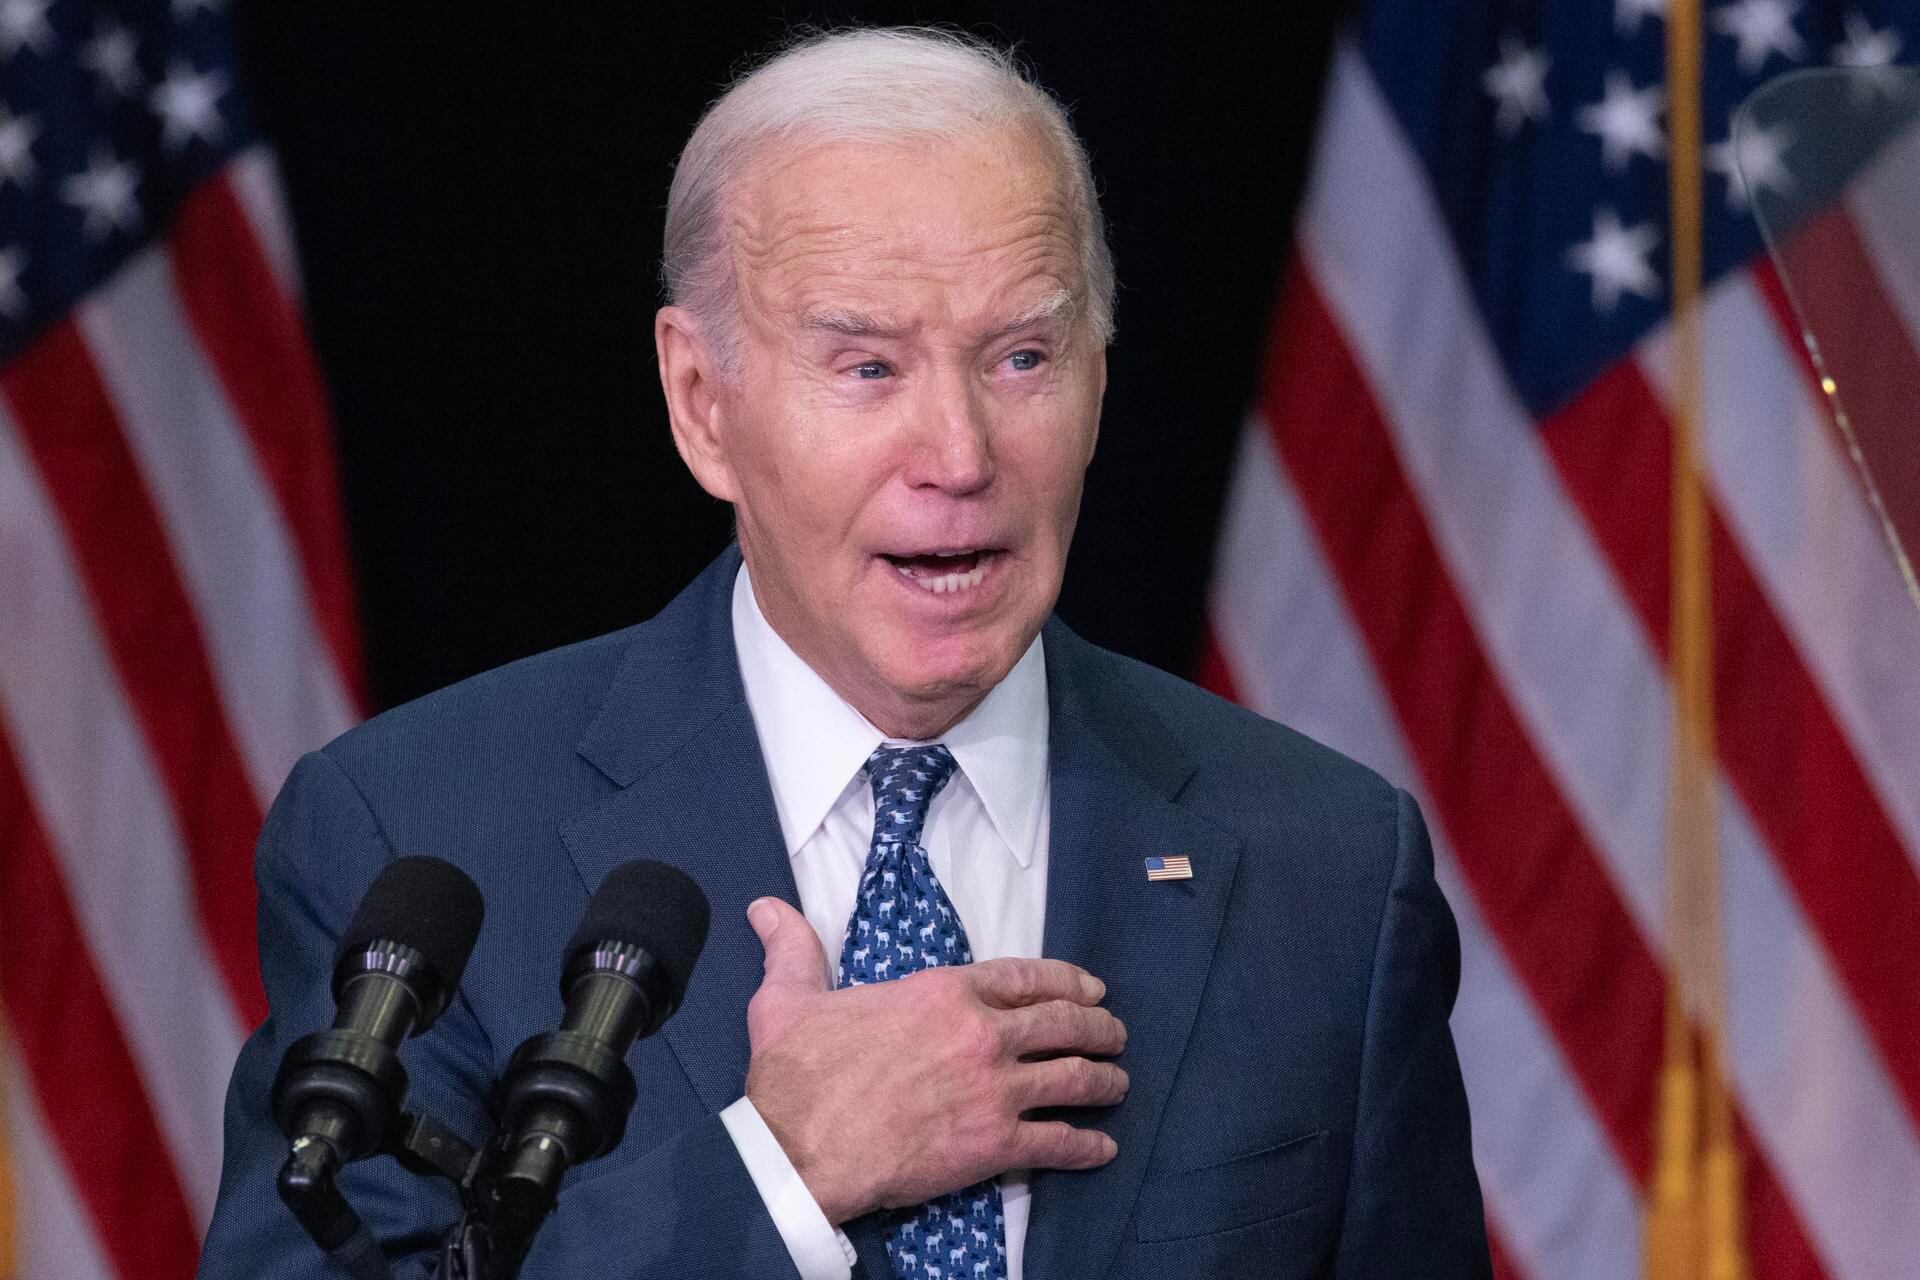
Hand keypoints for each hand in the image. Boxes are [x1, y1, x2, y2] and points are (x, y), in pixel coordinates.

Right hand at [742, 897, 1127, 1224]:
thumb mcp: (789, 997)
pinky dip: (1087, 1146)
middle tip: (1115, 1034)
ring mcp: (995, 1090)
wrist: (799, 1148)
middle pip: (1064, 1023)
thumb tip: (766, 909)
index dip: (1067, 981)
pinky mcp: (994, 1144)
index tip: (1090, 988)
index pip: (1025, 977)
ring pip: (1073, 1079)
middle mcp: (981, 1034)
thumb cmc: (798, 1074)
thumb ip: (793, 948)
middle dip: (1099, 1027)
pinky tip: (1102, 1148)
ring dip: (1104, 1081)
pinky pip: (1058, 1143)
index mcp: (943, 993)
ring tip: (1118, 1084)